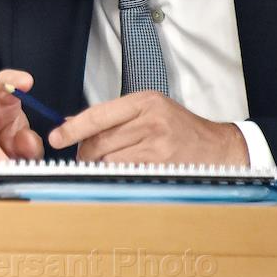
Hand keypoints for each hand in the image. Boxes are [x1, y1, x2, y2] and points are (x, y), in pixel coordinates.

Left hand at [48, 91, 248, 164]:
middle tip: (83, 157)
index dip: (72, 129)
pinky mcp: (162, 165)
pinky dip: (117, 174)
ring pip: (109, 160)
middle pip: (99, 141)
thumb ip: (110, 116)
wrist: (219, 148)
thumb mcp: (148, 110)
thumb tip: (71, 121)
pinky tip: (124, 171)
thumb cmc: (181, 128)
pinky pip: (125, 173)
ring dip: (100, 166)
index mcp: (144, 102)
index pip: (97, 115)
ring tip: (108, 163)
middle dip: (85, 152)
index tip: (57, 137)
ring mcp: (157, 145)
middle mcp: (151, 120)